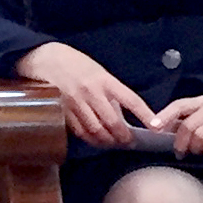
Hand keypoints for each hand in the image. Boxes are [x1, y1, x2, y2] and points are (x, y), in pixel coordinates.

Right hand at [13, 42, 155, 147]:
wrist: (46, 59)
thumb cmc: (76, 64)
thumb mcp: (98, 72)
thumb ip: (110, 92)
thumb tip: (120, 116)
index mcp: (105, 80)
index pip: (131, 100)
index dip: (145, 115)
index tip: (156, 127)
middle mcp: (92, 92)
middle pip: (113, 122)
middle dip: (123, 136)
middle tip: (128, 142)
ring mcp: (76, 103)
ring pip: (97, 130)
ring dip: (108, 141)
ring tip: (113, 143)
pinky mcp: (63, 112)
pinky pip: (81, 131)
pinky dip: (91, 139)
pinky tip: (96, 140)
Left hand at [153, 95, 202, 157]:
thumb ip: (184, 122)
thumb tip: (159, 129)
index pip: (180, 105)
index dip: (165, 116)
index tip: (153, 127)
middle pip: (189, 125)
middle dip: (181, 142)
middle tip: (180, 152)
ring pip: (201, 136)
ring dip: (196, 148)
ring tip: (198, 152)